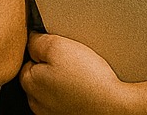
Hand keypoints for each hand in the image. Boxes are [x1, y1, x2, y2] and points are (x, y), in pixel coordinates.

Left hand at [22, 31, 146, 114]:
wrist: (118, 108)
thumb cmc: (90, 81)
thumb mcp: (58, 46)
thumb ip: (38, 40)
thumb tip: (32, 38)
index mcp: (30, 82)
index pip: (28, 59)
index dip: (44, 50)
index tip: (59, 49)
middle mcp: (37, 102)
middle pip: (40, 75)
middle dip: (53, 66)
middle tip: (73, 61)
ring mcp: (53, 113)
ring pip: (55, 89)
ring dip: (65, 81)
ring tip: (83, 75)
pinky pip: (69, 100)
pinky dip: (76, 94)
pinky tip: (88, 88)